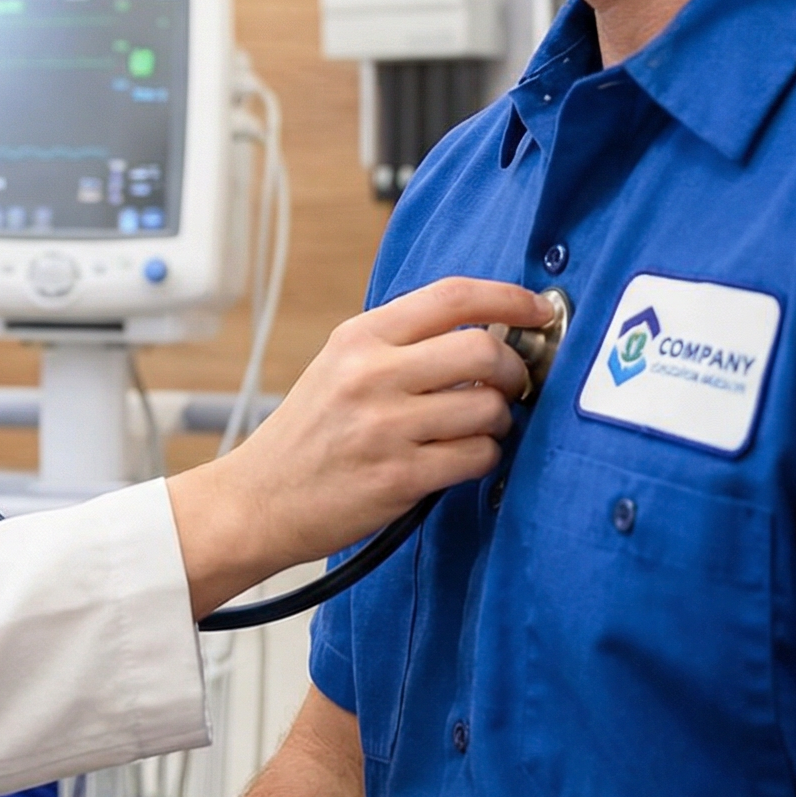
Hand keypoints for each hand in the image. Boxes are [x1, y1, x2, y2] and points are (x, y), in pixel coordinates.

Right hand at [166, 277, 547, 616]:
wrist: (257, 500)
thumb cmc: (307, 434)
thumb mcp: (339, 365)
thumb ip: (402, 344)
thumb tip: (488, 331)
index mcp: (359, 337)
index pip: (452, 296)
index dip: (510, 298)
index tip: (538, 309)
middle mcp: (371, 374)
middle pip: (483, 350)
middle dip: (515, 368)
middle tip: (511, 383)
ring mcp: (386, 427)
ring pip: (488, 407)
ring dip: (499, 419)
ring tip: (478, 427)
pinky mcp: (400, 477)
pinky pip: (478, 456)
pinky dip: (484, 455)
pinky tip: (462, 457)